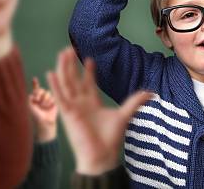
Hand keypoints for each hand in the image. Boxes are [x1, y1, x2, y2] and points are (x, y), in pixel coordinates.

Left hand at [29, 77, 57, 142]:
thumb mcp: (30, 106)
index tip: (34, 79)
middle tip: (37, 99)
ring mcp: (47, 99)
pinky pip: (52, 98)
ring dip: (44, 99)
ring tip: (43, 106)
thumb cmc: (36, 115)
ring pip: (47, 93)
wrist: (44, 121)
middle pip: (42, 90)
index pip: (35, 89)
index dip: (35, 84)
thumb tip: (32, 92)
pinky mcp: (53, 102)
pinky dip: (50, 103)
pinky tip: (48, 107)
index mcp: (34, 98)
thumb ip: (30, 98)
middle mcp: (41, 98)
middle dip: (39, 93)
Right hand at [47, 47, 151, 174]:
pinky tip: (51, 73)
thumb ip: (135, 101)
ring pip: (66, 83)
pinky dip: (55, 85)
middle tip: (69, 49)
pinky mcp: (68, 113)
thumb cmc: (110, 138)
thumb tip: (151, 93)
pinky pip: (60, 96)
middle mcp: (81, 103)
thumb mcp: (125, 115)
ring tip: (62, 53)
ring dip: (63, 68)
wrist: (102, 155)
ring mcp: (73, 107)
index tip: (89, 58)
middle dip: (71, 65)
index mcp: (92, 103)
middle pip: (74, 79)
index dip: (88, 71)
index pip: (88, 83)